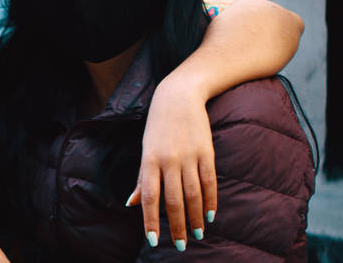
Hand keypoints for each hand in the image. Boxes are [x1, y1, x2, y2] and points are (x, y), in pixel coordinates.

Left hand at [125, 77, 216, 251]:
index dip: (150, 220)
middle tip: (180, 246)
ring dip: (195, 218)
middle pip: (174, 200)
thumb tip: (132, 204)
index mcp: (149, 160)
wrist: (179, 96)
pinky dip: (210, 201)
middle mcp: (169, 159)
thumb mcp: (145, 149)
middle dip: (177, 226)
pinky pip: (209, 181)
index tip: (154, 241)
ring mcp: (189, 155)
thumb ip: (141, 178)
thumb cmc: (157, 126)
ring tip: (196, 235)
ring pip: (193, 194)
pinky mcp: (206, 151)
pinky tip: (209, 216)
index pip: (149, 197)